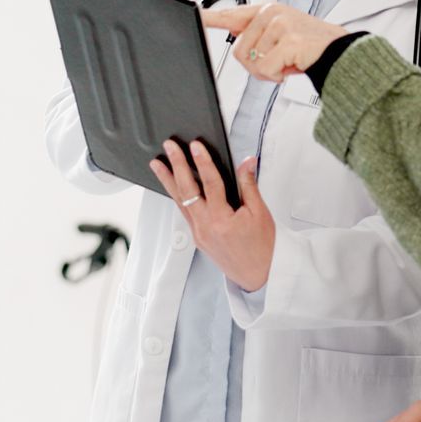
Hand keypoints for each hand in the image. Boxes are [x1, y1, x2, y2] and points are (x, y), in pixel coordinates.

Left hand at [149, 139, 274, 291]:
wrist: (260, 276)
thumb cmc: (263, 247)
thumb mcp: (260, 213)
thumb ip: (249, 185)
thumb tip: (246, 162)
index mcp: (222, 220)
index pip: (209, 183)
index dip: (202, 161)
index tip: (195, 146)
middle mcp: (205, 227)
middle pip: (187, 190)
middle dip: (177, 165)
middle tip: (169, 147)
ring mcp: (199, 234)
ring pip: (180, 202)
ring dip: (168, 181)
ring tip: (157, 164)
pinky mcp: (198, 238)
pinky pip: (184, 213)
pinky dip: (177, 197)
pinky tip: (172, 187)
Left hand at [202, 3, 349, 82]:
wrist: (339, 52)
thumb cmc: (307, 47)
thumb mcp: (279, 37)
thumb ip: (256, 37)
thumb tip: (236, 44)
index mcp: (265, 11)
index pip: (230, 14)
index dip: (208, 17)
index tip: (192, 14)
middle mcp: (270, 13)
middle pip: (238, 50)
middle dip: (255, 66)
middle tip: (277, 63)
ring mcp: (280, 24)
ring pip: (250, 61)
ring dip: (267, 72)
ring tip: (286, 63)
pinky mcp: (288, 39)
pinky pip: (265, 68)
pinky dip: (276, 75)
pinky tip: (291, 67)